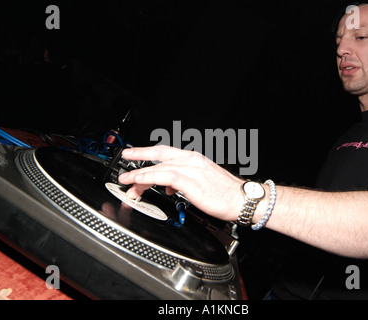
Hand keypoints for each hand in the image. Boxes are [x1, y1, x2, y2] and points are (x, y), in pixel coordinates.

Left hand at [118, 145, 243, 221]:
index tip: (133, 153)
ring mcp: (191, 170)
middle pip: (159, 157)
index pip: (165, 152)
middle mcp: (191, 161)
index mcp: (194, 159)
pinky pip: (165, 177)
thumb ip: (182, 183)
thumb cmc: (226, 193)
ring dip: (140, 175)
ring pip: (159, 168)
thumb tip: (168, 187)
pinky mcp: (192, 181)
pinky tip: (140, 182)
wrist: (243, 199)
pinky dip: (150, 178)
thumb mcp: (201, 184)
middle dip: (138, 161)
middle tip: (124, 167)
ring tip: (127, 182)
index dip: (147, 152)